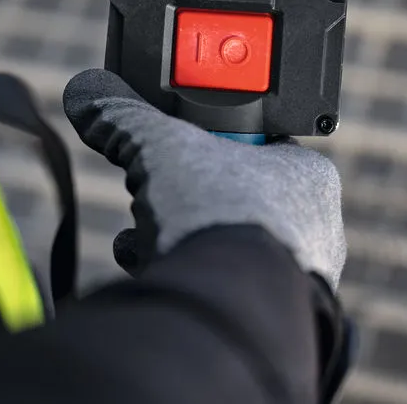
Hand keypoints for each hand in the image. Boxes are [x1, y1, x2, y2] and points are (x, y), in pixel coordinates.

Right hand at [63, 69, 345, 288]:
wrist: (228, 308)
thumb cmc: (220, 217)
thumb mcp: (163, 148)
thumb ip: (126, 119)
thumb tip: (90, 92)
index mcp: (307, 173)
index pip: (257, 142)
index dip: (209, 140)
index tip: (175, 144)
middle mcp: (316, 226)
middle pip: (234, 196)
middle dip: (185, 196)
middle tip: (157, 192)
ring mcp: (300, 277)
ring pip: (228, 242)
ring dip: (181, 236)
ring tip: (151, 236)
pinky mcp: (274, 315)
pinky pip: (226, 284)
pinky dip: (188, 273)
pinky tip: (159, 268)